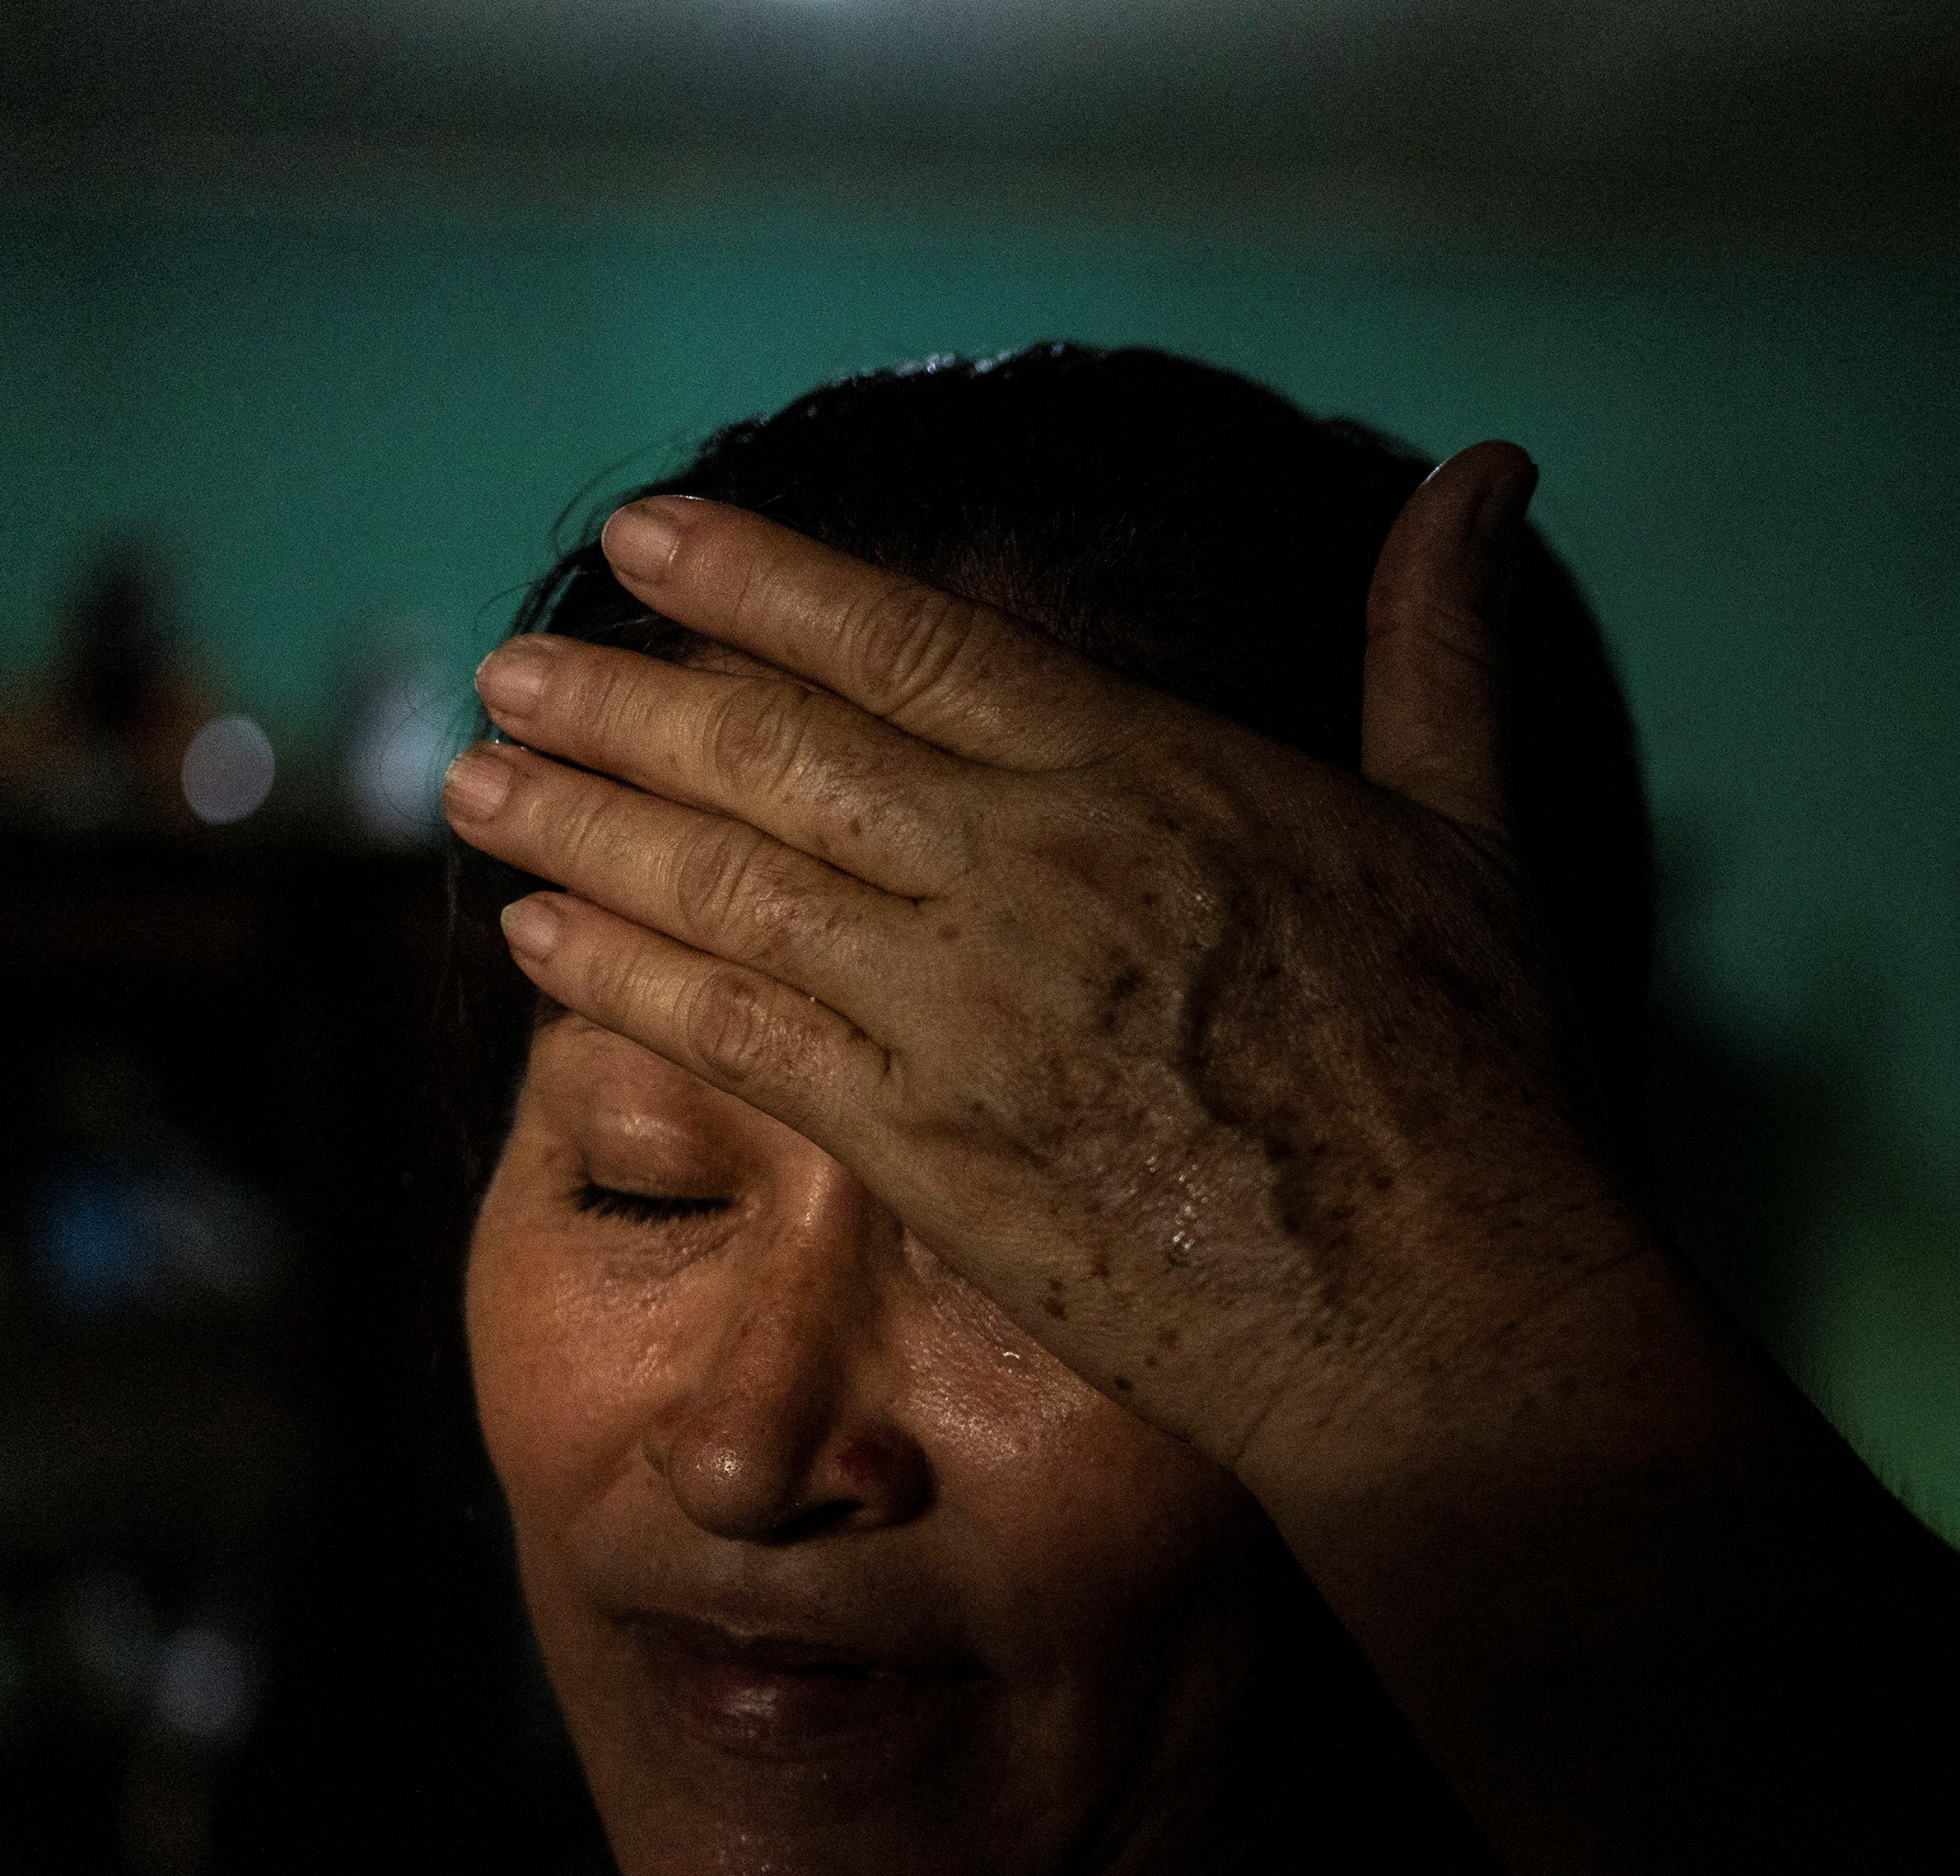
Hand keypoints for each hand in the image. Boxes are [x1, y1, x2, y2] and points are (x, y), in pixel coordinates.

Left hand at [443, 445, 1655, 1497]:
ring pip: (730, 887)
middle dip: (621, 704)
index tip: (647, 537)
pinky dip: (629, 980)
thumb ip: (1436, 647)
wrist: (1443, 1320)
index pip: (912, 642)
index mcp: (1154, 775)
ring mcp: (971, 1017)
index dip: (760, 580)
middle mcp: (1037, 875)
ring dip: (582, 826)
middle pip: (776, 752)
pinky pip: (739, 1043)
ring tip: (472, 785)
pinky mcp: (932, 1156)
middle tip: (508, 672)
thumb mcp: (1471, 832)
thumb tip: (1487, 471)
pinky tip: (546, 939)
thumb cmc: (1475, 1085)